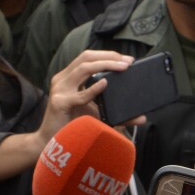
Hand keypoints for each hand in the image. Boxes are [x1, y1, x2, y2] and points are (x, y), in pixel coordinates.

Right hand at [0, 51, 140, 182]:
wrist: (52, 140)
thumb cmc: (75, 124)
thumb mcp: (98, 113)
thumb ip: (118, 113)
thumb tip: (142, 118)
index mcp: (70, 77)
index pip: (89, 57)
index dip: (108, 54)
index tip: (127, 59)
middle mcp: (63, 79)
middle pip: (86, 57)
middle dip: (109, 56)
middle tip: (128, 62)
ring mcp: (60, 90)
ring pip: (83, 69)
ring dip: (105, 65)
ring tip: (122, 68)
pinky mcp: (59, 103)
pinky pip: (79, 95)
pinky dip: (94, 89)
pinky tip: (105, 84)